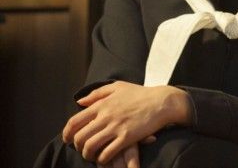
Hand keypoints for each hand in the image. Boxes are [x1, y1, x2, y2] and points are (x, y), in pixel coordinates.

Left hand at [62, 81, 189, 164]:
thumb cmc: (141, 94)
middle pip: (80, 137)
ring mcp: (116, 127)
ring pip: (91, 147)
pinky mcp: (127, 138)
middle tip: (82, 148)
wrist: (162, 102)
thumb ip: (97, 93)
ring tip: (92, 155)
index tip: (67, 139)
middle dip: (77, 146)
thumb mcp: (118, 87)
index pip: (75, 121)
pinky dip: (102, 159)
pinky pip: (107, 153)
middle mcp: (106, 116)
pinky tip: (105, 158)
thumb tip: (80, 102)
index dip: (67, 133)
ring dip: (88, 155)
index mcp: (102, 104)